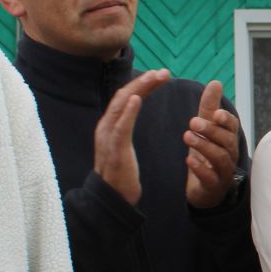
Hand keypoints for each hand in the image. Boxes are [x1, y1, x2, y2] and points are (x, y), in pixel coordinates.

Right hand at [95, 71, 169, 205]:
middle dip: (144, 81)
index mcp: (110, 124)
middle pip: (124, 95)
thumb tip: (132, 109)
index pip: (126, 97)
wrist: (113, 198)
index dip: (143, 84)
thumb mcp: (123, 144)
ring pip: (122, 105)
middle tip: (164, 72)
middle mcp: (106, 126)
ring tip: (155, 77)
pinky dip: (128, 111)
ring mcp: (108, 137)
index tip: (161, 75)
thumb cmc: (121, 173)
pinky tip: (137, 98)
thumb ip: (125, 127)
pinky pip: (120, 127)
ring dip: (139, 88)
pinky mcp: (114, 149)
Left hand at [184, 80, 242, 208]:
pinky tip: (189, 160)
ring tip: (187, 136)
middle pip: (227, 141)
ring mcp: (223, 171)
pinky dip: (200, 169)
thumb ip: (210, 107)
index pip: (233, 127)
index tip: (215, 113)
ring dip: (204, 146)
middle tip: (192, 121)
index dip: (225, 120)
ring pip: (220, 158)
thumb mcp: (207, 129)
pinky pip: (210, 178)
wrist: (206, 189)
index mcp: (228, 138)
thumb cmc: (208, 154)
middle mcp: (230, 154)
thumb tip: (216, 82)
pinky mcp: (213, 186)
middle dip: (211, 130)